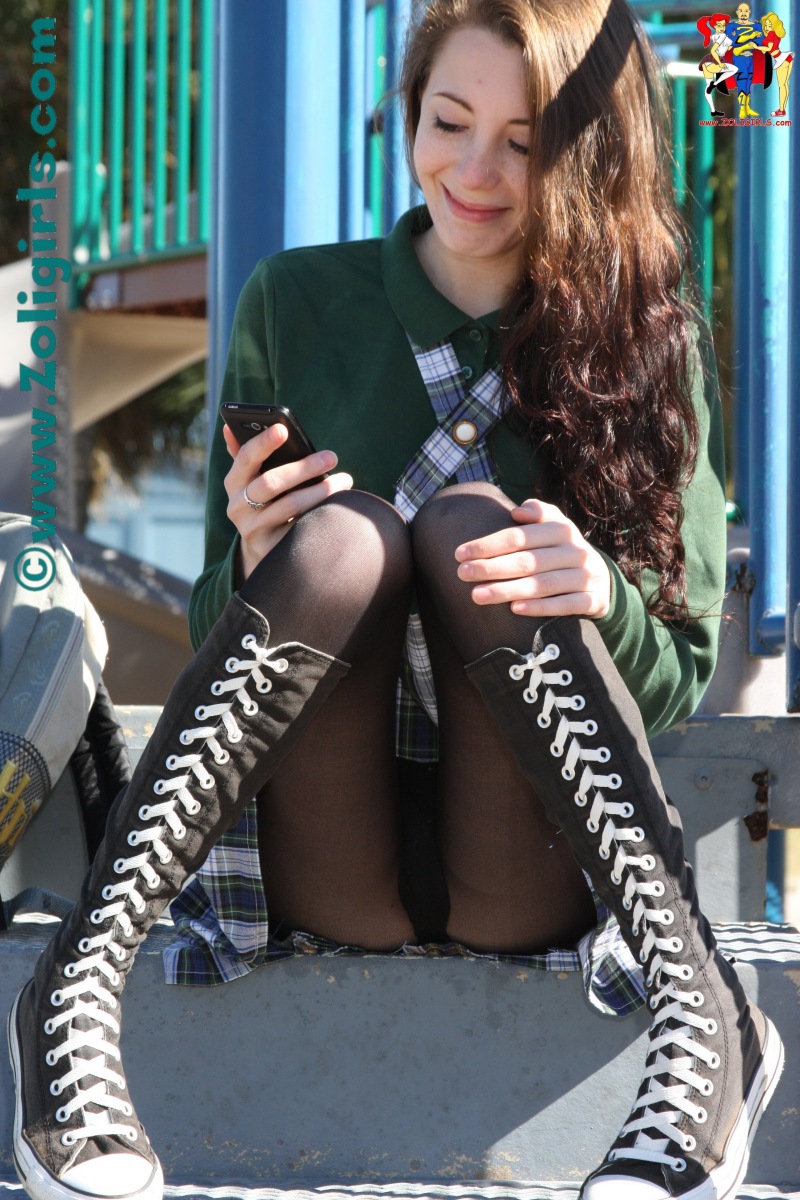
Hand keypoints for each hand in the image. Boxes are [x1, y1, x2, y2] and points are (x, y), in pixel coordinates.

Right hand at [223, 422, 352, 580]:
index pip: (245, 458)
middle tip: (331, 457)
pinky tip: (338, 506)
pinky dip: (321, 513)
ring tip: (344, 480)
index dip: (262, 443)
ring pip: (290, 506)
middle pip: (270, 483)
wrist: (262, 547)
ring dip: (321, 491)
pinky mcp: (273, 548)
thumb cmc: (263, 501)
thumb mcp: (250, 480)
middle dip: (303, 467)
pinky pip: (301, 528)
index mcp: (233, 483)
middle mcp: (238, 507)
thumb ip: (244, 454)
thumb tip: (228, 427)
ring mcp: (254, 530)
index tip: (283, 429)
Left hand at [454, 498, 610, 618]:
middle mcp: (576, 551)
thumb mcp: (555, 527)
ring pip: (543, 584)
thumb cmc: (563, 551)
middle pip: (527, 561)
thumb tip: (517, 512)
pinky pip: (565, 605)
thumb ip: (538, 513)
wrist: (603, 581)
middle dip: (491, 567)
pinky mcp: (593, 600)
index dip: (488, 544)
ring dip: (507, 590)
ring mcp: (587, 576)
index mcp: (562, 530)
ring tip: (477, 595)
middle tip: (462, 574)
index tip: (460, 554)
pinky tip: (514, 609)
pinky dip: (540, 607)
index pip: (519, 537)